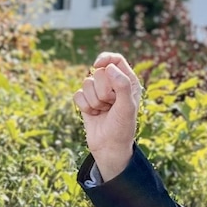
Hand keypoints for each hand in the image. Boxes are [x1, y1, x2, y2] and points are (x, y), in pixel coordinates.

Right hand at [72, 52, 142, 180]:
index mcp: (128, 81)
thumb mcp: (127, 107)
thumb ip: (122, 85)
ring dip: (94, 101)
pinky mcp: (86, 101)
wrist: (109, 147)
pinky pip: (78, 95)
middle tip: (111, 105)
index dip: (106, 59)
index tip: (98, 65)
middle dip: (102, 91)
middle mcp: (113, 84)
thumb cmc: (122, 127)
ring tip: (103, 111)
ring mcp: (98, 92)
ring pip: (86, 83)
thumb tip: (109, 68)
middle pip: (99, 72)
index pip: (115, 59)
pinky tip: (93, 115)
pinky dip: (84, 106)